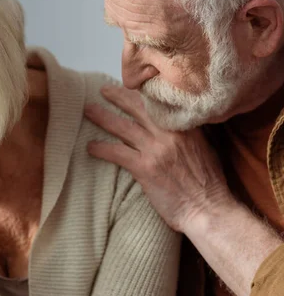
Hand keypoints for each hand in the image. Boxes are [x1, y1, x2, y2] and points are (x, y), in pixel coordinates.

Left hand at [84, 85, 232, 231]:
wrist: (208, 210)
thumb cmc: (208, 183)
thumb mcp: (204, 148)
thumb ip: (188, 132)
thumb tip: (173, 122)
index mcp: (187, 126)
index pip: (160, 101)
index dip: (141, 92)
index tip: (129, 85)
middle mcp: (171, 133)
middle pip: (138, 107)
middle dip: (118, 96)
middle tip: (103, 89)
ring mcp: (157, 150)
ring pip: (123, 127)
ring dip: (102, 117)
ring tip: (88, 110)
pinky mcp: (145, 168)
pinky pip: (117, 152)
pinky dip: (101, 148)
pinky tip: (90, 147)